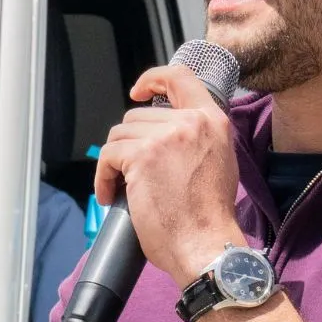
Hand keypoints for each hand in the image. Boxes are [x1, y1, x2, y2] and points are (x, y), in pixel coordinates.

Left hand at [94, 64, 246, 287]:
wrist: (205, 244)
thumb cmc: (208, 216)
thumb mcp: (218, 161)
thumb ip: (196, 137)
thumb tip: (164, 129)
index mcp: (212, 121)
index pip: (180, 78)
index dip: (154, 78)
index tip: (139, 91)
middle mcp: (190, 122)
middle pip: (138, 117)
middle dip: (129, 145)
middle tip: (135, 173)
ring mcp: (165, 137)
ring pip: (119, 135)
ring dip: (116, 162)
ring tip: (124, 187)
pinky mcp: (141, 156)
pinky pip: (107, 156)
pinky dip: (103, 177)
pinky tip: (110, 195)